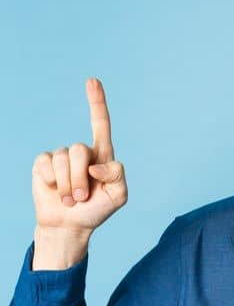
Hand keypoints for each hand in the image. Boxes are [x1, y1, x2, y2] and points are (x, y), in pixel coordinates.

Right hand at [31, 77, 127, 237]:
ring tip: (71, 199)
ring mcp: (60, 157)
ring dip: (67, 185)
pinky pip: (45, 164)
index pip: (100, 125)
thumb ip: (117, 176)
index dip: (96, 102)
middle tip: (82, 197)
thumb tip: (95, 164)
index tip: (92, 80)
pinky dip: (51, 182)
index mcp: (102, 155)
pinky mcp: (42, 164)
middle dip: (80, 179)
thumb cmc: (97, 210)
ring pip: (62, 159)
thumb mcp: (118, 196)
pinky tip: (54, 190)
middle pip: (80, 151)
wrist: (70, 225)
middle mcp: (81, 152)